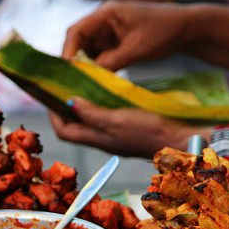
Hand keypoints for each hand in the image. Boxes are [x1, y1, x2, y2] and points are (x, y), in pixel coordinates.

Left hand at [50, 97, 212, 157]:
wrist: (177, 140)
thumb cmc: (147, 131)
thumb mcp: (116, 119)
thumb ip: (91, 113)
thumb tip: (68, 103)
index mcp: (95, 138)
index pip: (63, 131)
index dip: (53, 116)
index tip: (51, 97)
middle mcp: (101, 140)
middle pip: (73, 127)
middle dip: (64, 110)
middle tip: (63, 88)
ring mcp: (114, 137)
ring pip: (89, 122)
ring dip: (81, 107)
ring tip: (80, 87)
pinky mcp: (126, 131)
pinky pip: (104, 119)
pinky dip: (98, 107)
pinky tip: (103, 94)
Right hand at [63, 1, 191, 70]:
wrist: (186, 29)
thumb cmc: (164, 31)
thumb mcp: (136, 49)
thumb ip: (111, 62)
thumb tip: (89, 77)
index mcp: (107, 13)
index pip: (76, 31)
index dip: (68, 51)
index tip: (66, 71)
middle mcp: (104, 20)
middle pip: (78, 41)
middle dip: (75, 61)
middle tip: (73, 81)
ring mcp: (109, 31)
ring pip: (87, 50)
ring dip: (86, 66)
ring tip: (84, 84)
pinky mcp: (115, 42)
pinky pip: (99, 56)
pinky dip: (97, 68)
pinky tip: (97, 81)